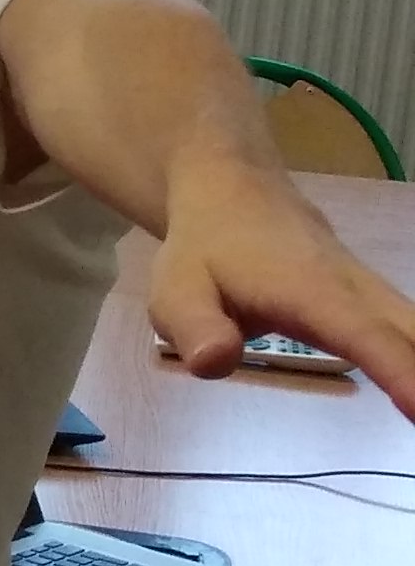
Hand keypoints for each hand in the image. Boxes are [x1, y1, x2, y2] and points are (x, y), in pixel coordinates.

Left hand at [149, 151, 414, 418]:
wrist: (235, 194)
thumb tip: (213, 362)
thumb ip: (195, 327)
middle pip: (411, 333)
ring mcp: (372, 292)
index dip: (397, 371)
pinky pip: (411, 331)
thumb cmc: (204, 249)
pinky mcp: (375, 300)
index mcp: (310, 290)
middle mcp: (356, 289)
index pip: (362, 334)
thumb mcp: (175, 290)